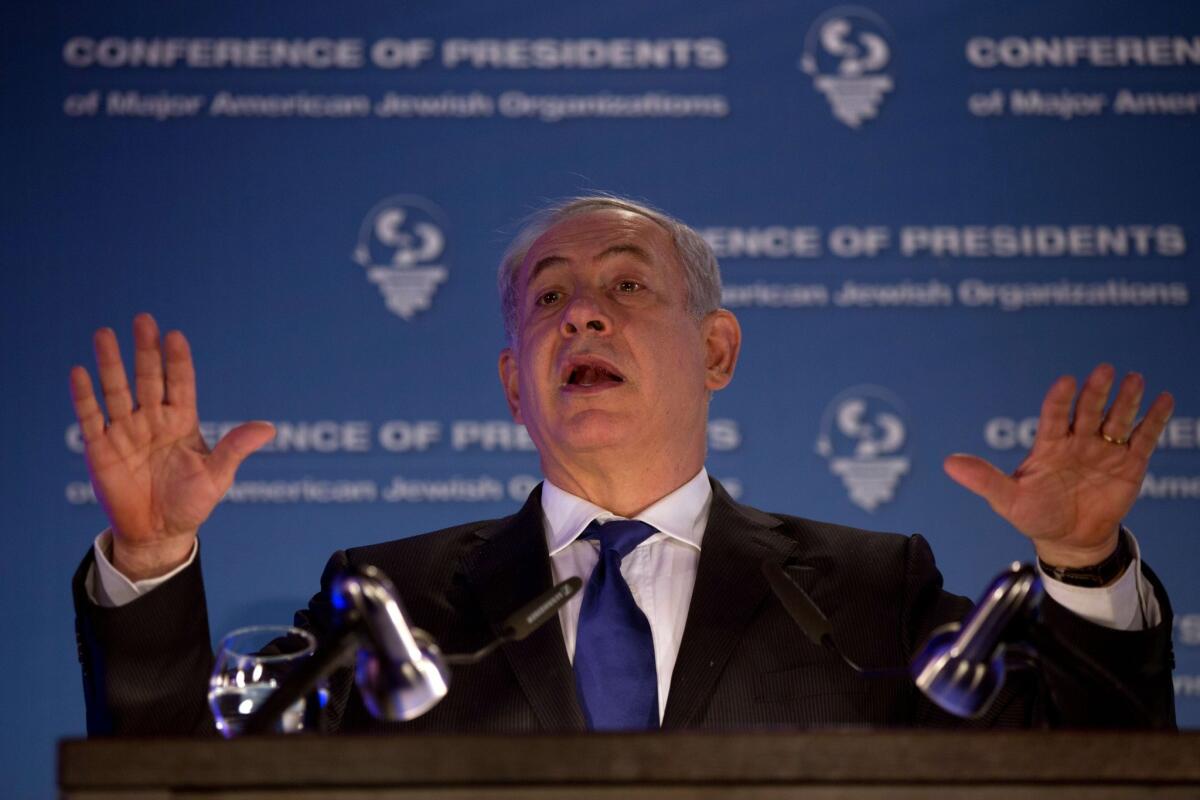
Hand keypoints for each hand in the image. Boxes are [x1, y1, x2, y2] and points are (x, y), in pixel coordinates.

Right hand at [70, 314, 274, 579]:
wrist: (158, 534)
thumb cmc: (191, 503)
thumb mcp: (217, 476)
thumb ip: (236, 448)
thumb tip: (269, 428)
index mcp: (182, 422)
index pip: (180, 383)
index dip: (177, 361)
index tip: (175, 336)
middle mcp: (152, 421)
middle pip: (148, 379)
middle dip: (145, 351)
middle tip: (144, 319)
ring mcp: (125, 432)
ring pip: (116, 391)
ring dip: (110, 364)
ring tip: (105, 333)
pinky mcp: (101, 449)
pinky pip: (90, 418)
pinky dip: (84, 396)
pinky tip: (79, 372)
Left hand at [943, 364, 1173, 566]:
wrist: (1069, 541)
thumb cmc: (1035, 515)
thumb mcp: (1007, 499)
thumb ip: (983, 479)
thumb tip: (948, 464)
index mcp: (1048, 444)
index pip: (1053, 415)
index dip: (1059, 399)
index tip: (1066, 381)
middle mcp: (1077, 440)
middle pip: (1088, 410)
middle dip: (1096, 391)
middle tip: (1104, 371)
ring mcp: (1104, 450)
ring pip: (1116, 419)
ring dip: (1126, 400)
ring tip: (1135, 380)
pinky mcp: (1130, 464)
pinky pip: (1143, 438)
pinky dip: (1154, 420)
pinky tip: (1164, 399)